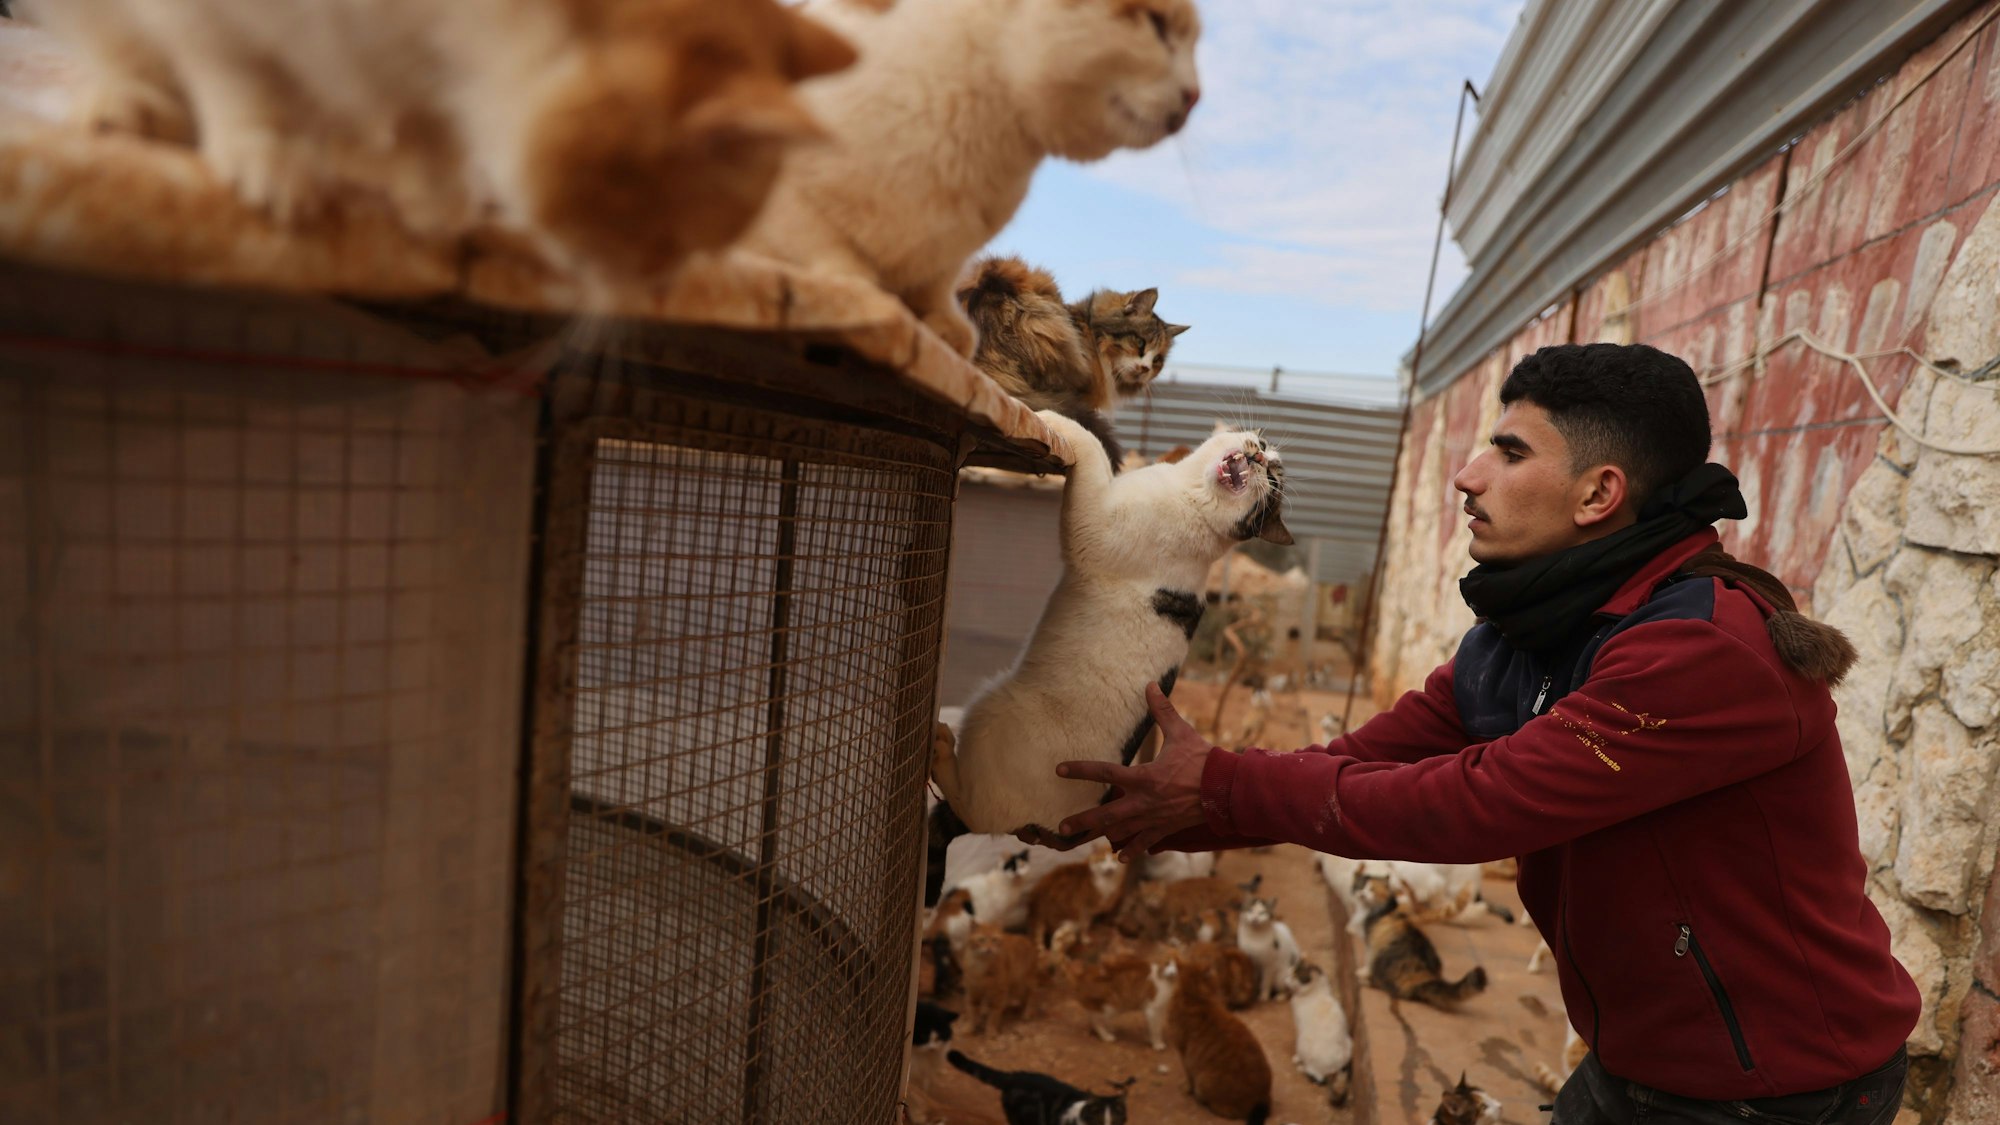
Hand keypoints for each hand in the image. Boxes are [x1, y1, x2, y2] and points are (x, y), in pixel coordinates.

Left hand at [1055, 682, 1213, 861]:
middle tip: (1062, 828)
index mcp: (1143, 777)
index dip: (1080, 770)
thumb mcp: (1181, 733)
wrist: (1226, 790)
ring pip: (1121, 832)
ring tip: (1082, 840)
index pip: (1104, 772)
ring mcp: (1153, 818)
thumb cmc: (1203, 760)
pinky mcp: (1165, 828)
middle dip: (1082, 821)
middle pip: (1105, 815)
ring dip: (1101, 836)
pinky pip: (1145, 842)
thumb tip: (1150, 684)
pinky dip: (1132, 850)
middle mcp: (1143, 801)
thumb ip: (1162, 710)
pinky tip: (1120, 858)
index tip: (1059, 770)